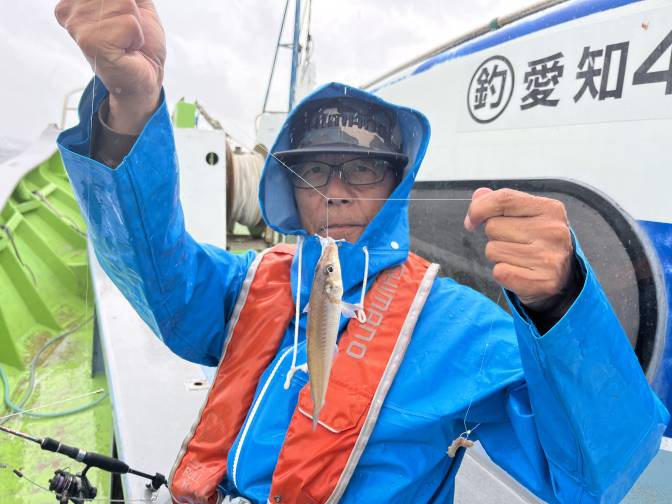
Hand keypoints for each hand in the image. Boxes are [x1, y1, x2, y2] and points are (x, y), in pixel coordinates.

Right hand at [55, 0, 165, 133]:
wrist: (145, 77)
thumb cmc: (141, 42)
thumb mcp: (137, 4)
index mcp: (76, 0)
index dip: (128, 2)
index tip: (121, 20)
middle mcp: (70, 9)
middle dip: (132, 10)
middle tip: (125, 32)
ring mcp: (76, 25)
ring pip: (124, 4)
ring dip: (134, 26)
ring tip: (125, 41)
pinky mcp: (89, 41)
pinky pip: (129, 24)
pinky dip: (136, 38)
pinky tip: (125, 50)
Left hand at [464, 187, 577, 314]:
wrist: (562, 275)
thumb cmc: (537, 240)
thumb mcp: (526, 215)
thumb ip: (501, 202)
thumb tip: (478, 195)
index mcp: (550, 208)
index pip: (503, 199)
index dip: (478, 208)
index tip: (471, 221)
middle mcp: (553, 231)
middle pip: (492, 227)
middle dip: (494, 235)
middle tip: (514, 242)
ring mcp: (549, 257)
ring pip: (492, 250)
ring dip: (497, 255)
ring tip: (517, 257)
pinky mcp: (542, 282)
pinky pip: (499, 272)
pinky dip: (502, 273)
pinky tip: (519, 271)